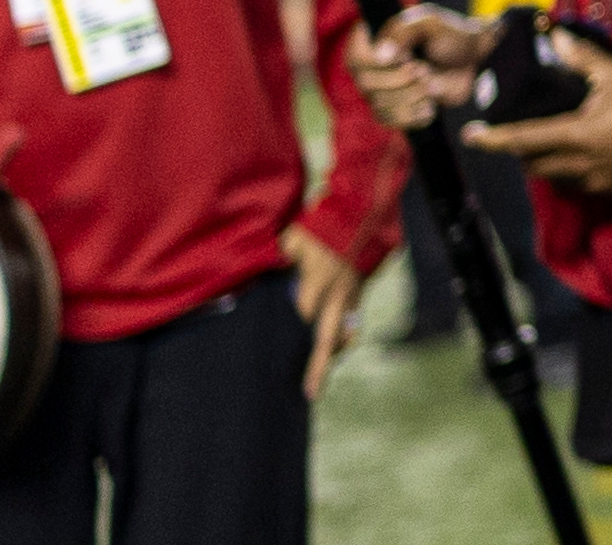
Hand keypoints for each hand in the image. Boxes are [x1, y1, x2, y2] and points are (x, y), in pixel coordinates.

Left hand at [286, 229, 361, 401]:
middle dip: (319, 367)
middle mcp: (336, 295)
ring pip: (344, 335)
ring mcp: (350, 297)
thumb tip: (252, 273)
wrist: (358, 218)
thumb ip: (278, 258)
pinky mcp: (359, 295)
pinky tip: (335, 350)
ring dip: (332, 355)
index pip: (303, 316)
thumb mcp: (293, 239)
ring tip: (318, 377)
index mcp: (318, 282)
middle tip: (311, 393)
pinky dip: (344, 338)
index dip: (290, 334)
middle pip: (327, 338)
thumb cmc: (320, 228)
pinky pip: (352, 324)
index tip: (273, 354)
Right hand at [348, 4, 491, 135]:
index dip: (372, 62)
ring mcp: (386, 91)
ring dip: (410, 98)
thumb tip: (380, 56)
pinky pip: (392, 122)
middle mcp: (376, 68)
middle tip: (424, 69)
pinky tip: (431, 106)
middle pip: (367, 85)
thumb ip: (403, 32)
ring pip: (379, 107)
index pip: (354, 58)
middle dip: (399, 80)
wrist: (476, 62)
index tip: (402, 55)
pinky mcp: (400, 110)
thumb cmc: (452, 36)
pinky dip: (413, 116)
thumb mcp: (430, 23)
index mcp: (379, 41)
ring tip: (432, 85)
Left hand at [465, 32, 611, 200]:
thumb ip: (582, 58)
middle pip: (533, 164)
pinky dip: (568, 174)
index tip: (471, 137)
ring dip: (544, 164)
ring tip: (548, 145)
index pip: (522, 139)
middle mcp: (578, 164)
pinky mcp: (611, 190)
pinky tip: (579, 159)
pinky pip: (577, 186)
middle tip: (519, 135)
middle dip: (520, 152)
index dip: (493, 139)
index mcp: (575, 136)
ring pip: (553, 178)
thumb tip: (554, 38)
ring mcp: (595, 181)